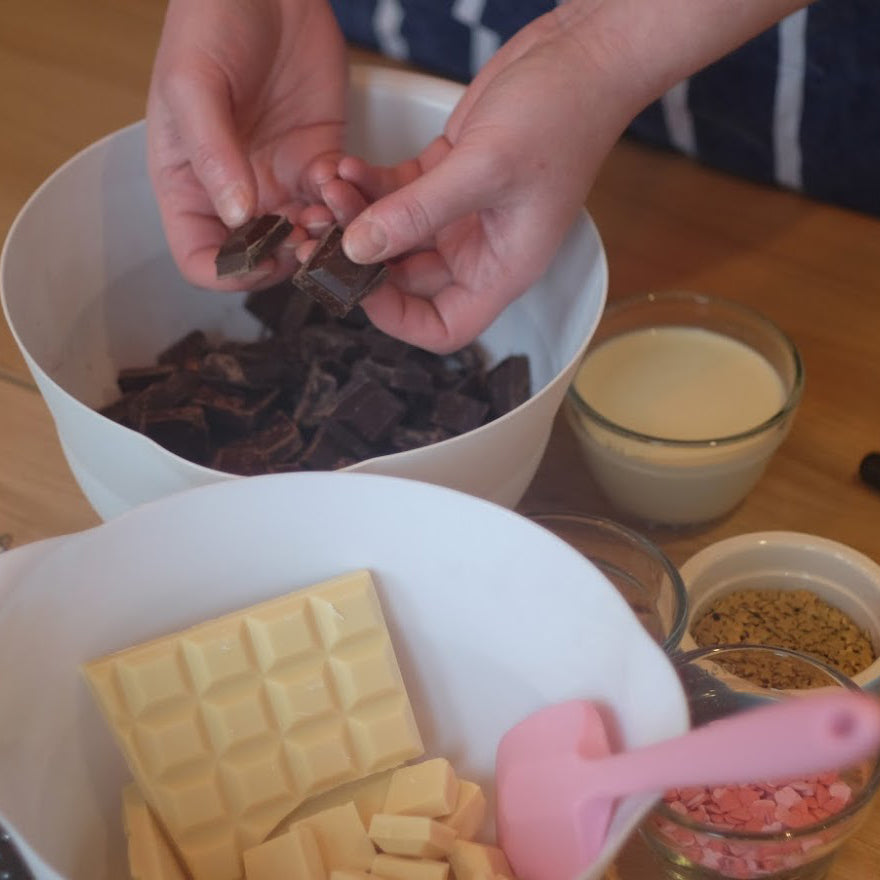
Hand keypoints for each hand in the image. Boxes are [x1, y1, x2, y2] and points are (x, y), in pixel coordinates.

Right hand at [147, 0, 346, 290]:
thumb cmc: (210, 26)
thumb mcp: (194, 87)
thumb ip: (212, 155)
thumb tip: (237, 218)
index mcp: (189, 186)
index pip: (202, 259)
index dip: (231, 271)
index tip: (262, 254)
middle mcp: (235, 193)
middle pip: (260, 257)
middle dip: (287, 257)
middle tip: (309, 237)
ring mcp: (279, 181)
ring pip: (304, 237)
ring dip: (322, 234)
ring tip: (329, 205)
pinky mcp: (318, 161)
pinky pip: (336, 203)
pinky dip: (345, 202)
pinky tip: (341, 177)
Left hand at [319, 8, 637, 352]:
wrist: (581, 57)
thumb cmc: (561, 117)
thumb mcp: (485, 168)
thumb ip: (417, 212)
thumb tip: (358, 249)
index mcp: (500, 268)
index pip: (444, 326)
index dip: (399, 320)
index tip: (359, 286)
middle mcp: (478, 249)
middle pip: (407, 281)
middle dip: (363, 258)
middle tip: (327, 230)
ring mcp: (460, 214)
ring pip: (394, 235)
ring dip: (359, 217)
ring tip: (332, 188)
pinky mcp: (446, 176)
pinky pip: (395, 195)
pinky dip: (369, 185)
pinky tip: (348, 166)